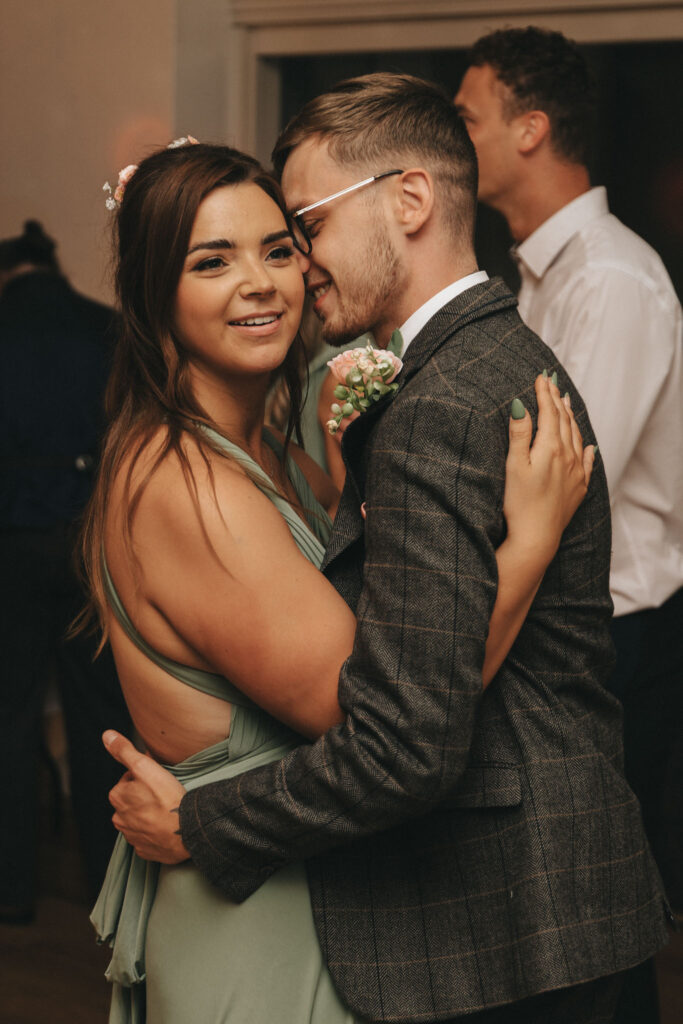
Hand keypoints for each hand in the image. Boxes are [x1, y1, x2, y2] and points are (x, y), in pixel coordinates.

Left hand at [103, 730, 189, 863]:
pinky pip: (147, 837)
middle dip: (145, 796)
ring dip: (149, 814)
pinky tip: (166, 826)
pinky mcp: (144, 850)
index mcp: (117, 796)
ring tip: (166, 810)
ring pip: (138, 818)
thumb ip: (125, 751)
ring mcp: (132, 836)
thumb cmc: (167, 798)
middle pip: (132, 799)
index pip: (129, 779)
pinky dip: (154, 831)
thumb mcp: (145, 766)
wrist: (186, 831)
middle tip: (164, 794)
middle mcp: (119, 818)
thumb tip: (106, 735)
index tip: (158, 779)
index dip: (145, 776)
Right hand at [504, 373, 594, 563]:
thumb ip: (519, 434)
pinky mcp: (578, 489)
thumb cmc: (519, 503)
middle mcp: (568, 456)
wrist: (537, 537)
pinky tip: (589, 447)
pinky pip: (587, 463)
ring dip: (571, 419)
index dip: (544, 393)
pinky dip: (587, 450)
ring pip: (577, 438)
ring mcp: (576, 473)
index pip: (549, 412)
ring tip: (567, 405)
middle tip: (552, 383)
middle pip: (564, 421)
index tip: (541, 377)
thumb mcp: (514, 465)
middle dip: (557, 400)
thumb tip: (519, 405)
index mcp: (551, 447)